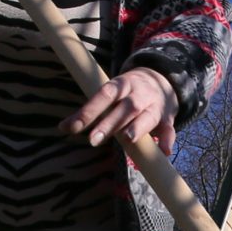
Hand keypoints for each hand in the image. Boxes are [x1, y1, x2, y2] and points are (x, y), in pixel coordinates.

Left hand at [63, 67, 177, 153]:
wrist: (162, 79)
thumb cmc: (126, 92)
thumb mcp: (110, 94)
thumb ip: (89, 111)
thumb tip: (62, 127)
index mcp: (122, 85)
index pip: (104, 95)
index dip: (89, 110)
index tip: (73, 127)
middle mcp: (139, 94)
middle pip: (126, 108)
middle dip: (110, 124)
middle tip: (93, 140)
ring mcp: (155, 106)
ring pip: (148, 116)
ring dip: (139, 127)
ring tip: (128, 139)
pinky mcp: (167, 119)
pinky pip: (169, 129)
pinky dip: (168, 140)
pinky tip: (164, 151)